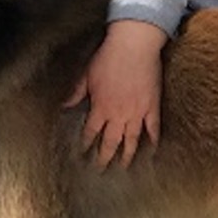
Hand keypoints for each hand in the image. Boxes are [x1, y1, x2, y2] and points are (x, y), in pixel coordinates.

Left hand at [64, 18, 167, 167]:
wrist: (133, 46)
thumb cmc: (108, 57)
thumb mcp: (87, 75)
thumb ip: (76, 93)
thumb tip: (64, 105)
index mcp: (100, 107)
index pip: (91, 132)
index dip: (86, 144)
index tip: (83, 155)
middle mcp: (118, 115)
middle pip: (110, 142)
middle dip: (104, 158)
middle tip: (101, 171)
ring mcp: (137, 113)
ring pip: (131, 140)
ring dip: (126, 156)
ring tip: (123, 168)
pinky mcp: (152, 107)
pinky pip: (153, 128)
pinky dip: (152, 141)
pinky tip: (151, 151)